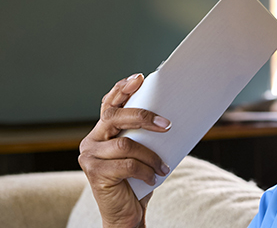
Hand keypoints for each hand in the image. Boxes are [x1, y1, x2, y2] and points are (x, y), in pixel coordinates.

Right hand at [78, 74, 171, 227]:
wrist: (126, 213)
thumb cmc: (138, 179)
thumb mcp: (142, 152)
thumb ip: (146, 135)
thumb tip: (172, 117)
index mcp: (102, 131)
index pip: (109, 104)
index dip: (122, 89)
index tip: (139, 78)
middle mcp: (91, 140)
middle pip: (115, 117)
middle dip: (143, 116)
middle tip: (167, 125)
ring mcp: (89, 156)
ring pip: (125, 144)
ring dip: (150, 154)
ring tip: (163, 165)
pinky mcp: (94, 173)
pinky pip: (126, 165)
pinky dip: (145, 169)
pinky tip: (155, 176)